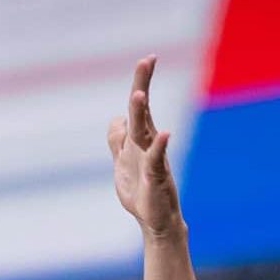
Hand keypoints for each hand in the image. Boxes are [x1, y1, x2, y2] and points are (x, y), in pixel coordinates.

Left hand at [108, 56, 181, 237]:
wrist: (155, 220)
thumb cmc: (141, 191)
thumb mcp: (121, 162)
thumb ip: (117, 140)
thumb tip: (115, 119)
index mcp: (136, 140)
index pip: (135, 107)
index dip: (139, 84)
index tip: (147, 59)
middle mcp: (145, 144)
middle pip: (141, 109)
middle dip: (143, 84)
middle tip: (148, 59)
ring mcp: (152, 158)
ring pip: (144, 130)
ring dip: (141, 113)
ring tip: (139, 94)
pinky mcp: (156, 176)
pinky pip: (157, 158)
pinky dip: (160, 146)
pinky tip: (164, 134)